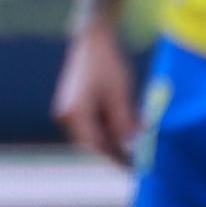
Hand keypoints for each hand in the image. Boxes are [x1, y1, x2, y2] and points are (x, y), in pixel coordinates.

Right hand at [53, 19, 140, 164]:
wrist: (92, 38)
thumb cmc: (106, 63)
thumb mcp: (120, 94)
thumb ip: (123, 123)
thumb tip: (130, 147)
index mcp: (74, 114)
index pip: (95, 146)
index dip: (115, 159)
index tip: (134, 168)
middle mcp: (66, 115)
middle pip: (92, 142)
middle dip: (115, 151)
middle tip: (138, 161)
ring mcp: (69, 110)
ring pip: (93, 134)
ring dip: (113, 140)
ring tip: (136, 145)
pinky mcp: (75, 104)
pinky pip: (92, 124)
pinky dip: (108, 129)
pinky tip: (126, 129)